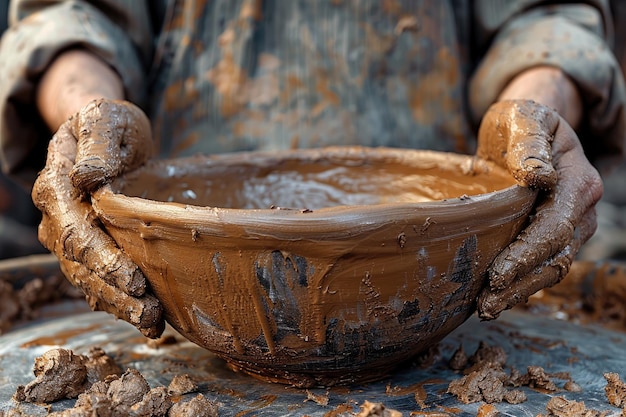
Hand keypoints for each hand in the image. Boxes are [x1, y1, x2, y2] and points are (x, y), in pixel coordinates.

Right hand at [32, 99, 164, 337]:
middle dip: (115, 294)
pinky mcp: (89, 246)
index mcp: (56, 185)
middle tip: (150, 315)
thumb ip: (98, 143)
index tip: (135, 281)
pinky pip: (97, 278)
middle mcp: (57, 216)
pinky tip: (143, 316)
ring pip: (87, 279)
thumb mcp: (105, 118)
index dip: (104, 260)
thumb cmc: (108, 124)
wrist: (105, 135)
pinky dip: (118, 299)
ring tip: (152, 324)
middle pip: (80, 265)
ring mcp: (70, 235)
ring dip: (118, 305)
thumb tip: (88, 177)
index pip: (76, 232)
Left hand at [475, 99, 602, 318]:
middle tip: (485, 305)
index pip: (554, 229)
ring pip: (550, 268)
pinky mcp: (553, 234)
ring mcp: (571, 225)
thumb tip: (540, 176)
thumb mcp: (524, 119)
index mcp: (578, 182)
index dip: (526, 255)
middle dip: (520, 284)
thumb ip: (530, 143)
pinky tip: (494, 295)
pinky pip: (541, 265)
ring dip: (519, 291)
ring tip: (485, 308)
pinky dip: (519, 282)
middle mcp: (581, 210)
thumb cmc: (522, 121)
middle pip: (555, 258)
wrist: (528, 129)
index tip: (496, 275)